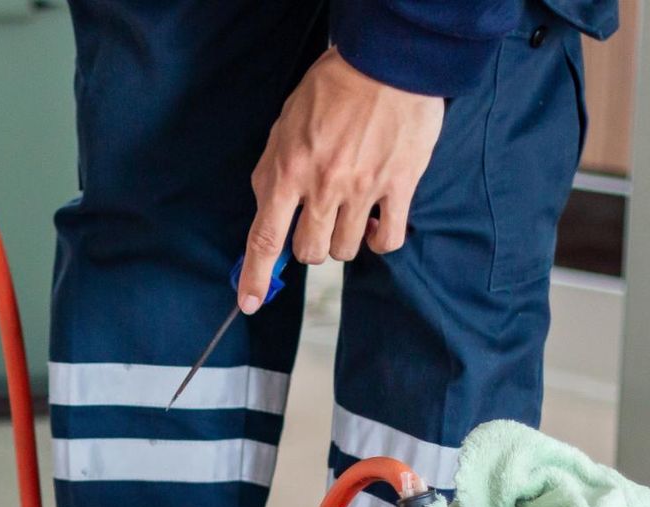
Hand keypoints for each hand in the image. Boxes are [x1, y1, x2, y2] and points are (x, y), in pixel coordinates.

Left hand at [237, 49, 443, 313]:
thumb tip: (265, 212)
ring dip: (343, 239)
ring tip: (349, 210)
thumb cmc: (331, 89)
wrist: (387, 61)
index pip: (264, 238)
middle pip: (309, 252)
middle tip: (317, 220)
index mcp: (288, 171)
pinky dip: (378, 239)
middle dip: (308, 245)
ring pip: (345, 250)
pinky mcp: (400, 185)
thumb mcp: (283, 127)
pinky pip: (387, 240)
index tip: (249, 302)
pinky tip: (376, 222)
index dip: (255, 277)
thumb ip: (272, 173)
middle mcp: (324, 187)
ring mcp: (363, 189)